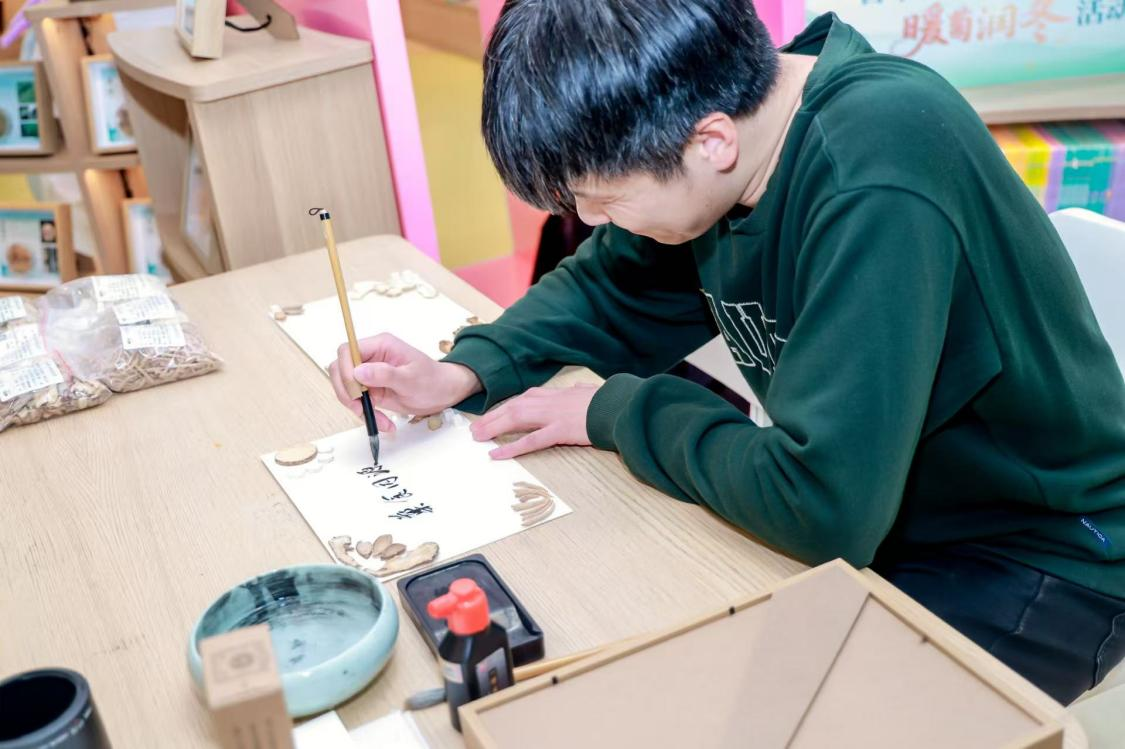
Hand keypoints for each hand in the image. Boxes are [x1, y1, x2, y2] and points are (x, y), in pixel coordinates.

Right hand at [329, 333, 480, 432]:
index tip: (356, 391)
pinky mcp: (371, 389)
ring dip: (355, 406)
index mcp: (380, 345)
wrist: (443, 393)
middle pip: (340, 369)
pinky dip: (365, 414)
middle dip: (347, 392)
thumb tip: (358, 371)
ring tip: (378, 421)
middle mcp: (371, 357)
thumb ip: (384, 374)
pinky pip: (356, 401)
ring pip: (345, 387)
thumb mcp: (411, 378)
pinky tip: (383, 423)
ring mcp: (369, 374)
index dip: (345, 369)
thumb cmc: (432, 380)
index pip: (348, 350)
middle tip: (361, 409)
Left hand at [470, 384, 598, 458]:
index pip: (524, 398)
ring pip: (516, 419)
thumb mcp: (590, 393)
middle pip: (514, 407)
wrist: (622, 406)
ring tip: (478, 437)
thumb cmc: (609, 402)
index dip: (506, 407)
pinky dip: (511, 447)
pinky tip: (496, 454)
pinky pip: (531, 440)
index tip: (493, 414)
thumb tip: (579, 388)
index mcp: (557, 393)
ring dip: (494, 428)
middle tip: (475, 428)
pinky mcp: (560, 430)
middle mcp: (550, 401)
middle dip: (492, 417)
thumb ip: (580, 392)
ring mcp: (554, 415)